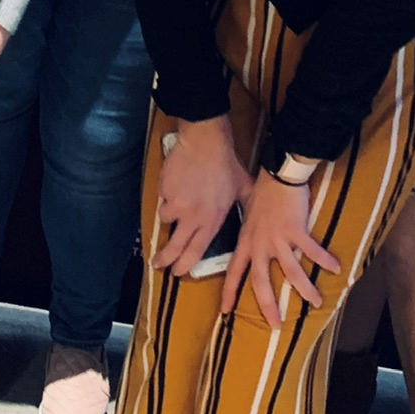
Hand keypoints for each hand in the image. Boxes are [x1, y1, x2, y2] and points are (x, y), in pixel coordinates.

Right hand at [151, 117, 252, 278]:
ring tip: (175, 203)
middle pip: (174, 247)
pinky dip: (166, 195)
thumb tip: (255, 215)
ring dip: (168, 215)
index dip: (185, 264)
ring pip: (166, 219)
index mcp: (212, 220)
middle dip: (164, 259)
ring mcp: (176, 203)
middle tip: (158, 264)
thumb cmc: (225, 164)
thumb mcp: (243, 188)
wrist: (205, 142)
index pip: (195, 251)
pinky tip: (175, 184)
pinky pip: (162, 198)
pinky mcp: (164, 190)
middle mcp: (192, 217)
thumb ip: (246, 205)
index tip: (178, 271)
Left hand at [221, 173, 340, 327]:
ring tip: (316, 302)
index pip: (233, 271)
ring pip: (291, 272)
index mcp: (246, 241)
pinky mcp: (296, 231)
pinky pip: (312, 251)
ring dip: (305, 289)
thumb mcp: (247, 213)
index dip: (229, 292)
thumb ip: (249, 229)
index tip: (225, 311)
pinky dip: (324, 260)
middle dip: (268, 306)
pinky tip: (336, 268)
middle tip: (276, 325)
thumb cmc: (264, 191)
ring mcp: (278, 239)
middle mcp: (260, 244)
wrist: (278, 175)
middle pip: (260, 282)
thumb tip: (251, 239)